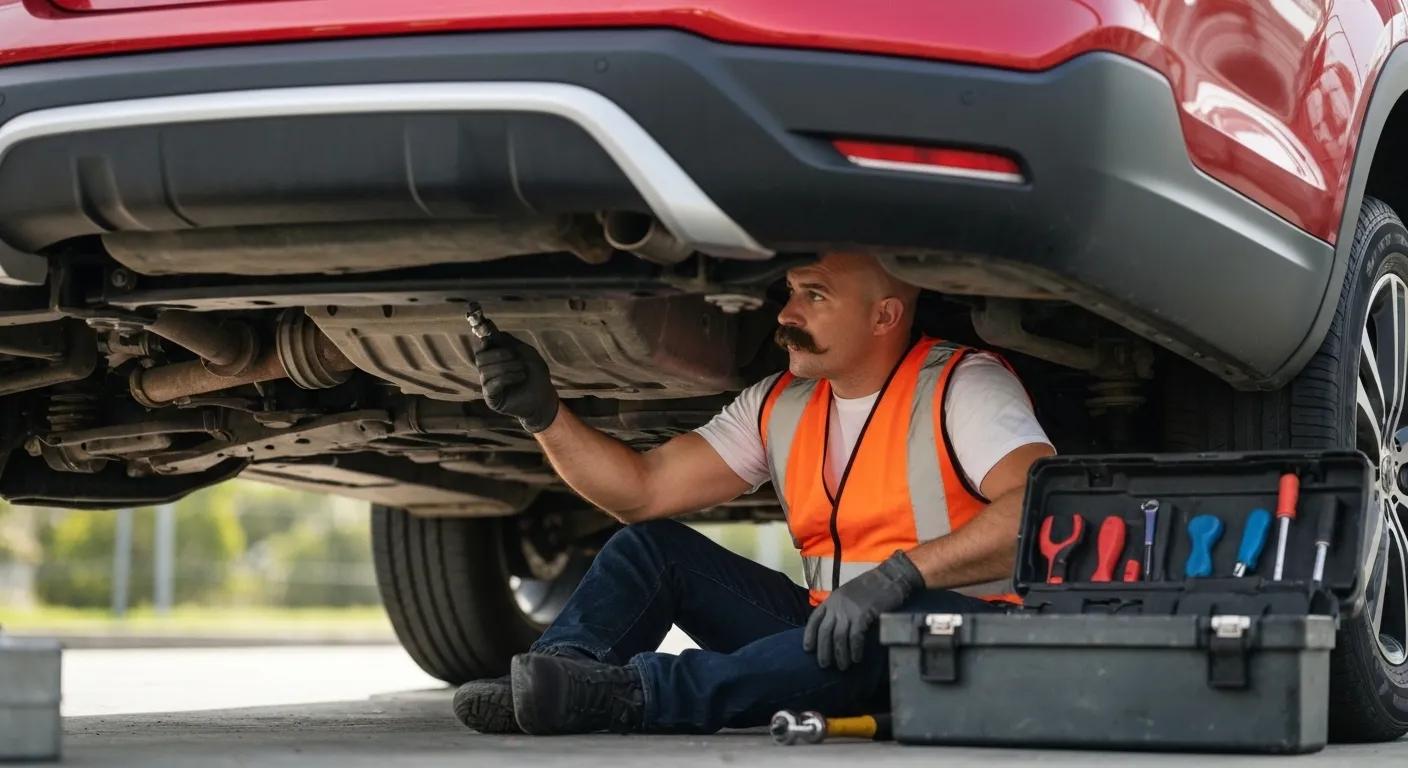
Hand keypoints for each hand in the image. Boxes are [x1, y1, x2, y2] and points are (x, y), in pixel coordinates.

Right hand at [471, 331, 560, 432]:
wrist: (545, 398)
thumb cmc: (536, 375)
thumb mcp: (526, 353)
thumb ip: (509, 342)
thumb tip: (489, 329)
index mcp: (494, 360)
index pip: (482, 347)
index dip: (483, 339)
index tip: (488, 333)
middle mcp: (488, 372)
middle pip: (480, 357)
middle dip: (498, 354)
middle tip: (515, 356)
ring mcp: (488, 386)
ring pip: (485, 371)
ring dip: (506, 367)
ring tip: (523, 370)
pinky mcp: (492, 399)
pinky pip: (491, 384)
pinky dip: (507, 377)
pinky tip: (521, 377)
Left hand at [802, 550, 923, 670]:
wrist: (888, 578)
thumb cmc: (870, 587)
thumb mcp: (847, 594)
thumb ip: (839, 608)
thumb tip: (833, 628)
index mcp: (831, 600)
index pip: (814, 619)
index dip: (809, 635)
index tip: (807, 649)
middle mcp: (836, 606)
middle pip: (824, 632)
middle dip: (823, 651)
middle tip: (824, 665)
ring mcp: (849, 610)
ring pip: (838, 637)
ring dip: (839, 654)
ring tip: (842, 667)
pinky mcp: (863, 615)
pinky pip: (855, 637)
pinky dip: (854, 650)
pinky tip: (856, 658)